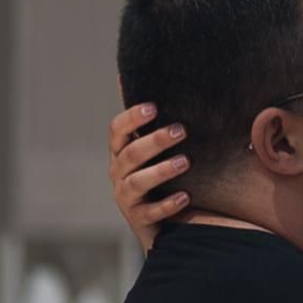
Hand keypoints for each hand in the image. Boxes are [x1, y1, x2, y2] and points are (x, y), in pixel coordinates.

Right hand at [108, 102, 190, 249]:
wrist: (158, 224)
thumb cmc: (157, 178)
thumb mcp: (151, 151)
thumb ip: (147, 123)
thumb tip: (131, 77)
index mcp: (120, 152)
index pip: (117, 130)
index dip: (132, 118)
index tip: (153, 107)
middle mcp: (118, 173)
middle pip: (131, 154)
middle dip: (155, 141)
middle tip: (181, 130)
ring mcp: (126, 197)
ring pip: (138, 182)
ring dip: (161, 170)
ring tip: (186, 161)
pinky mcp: (139, 219)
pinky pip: (151, 212)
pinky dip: (168, 204)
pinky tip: (186, 196)